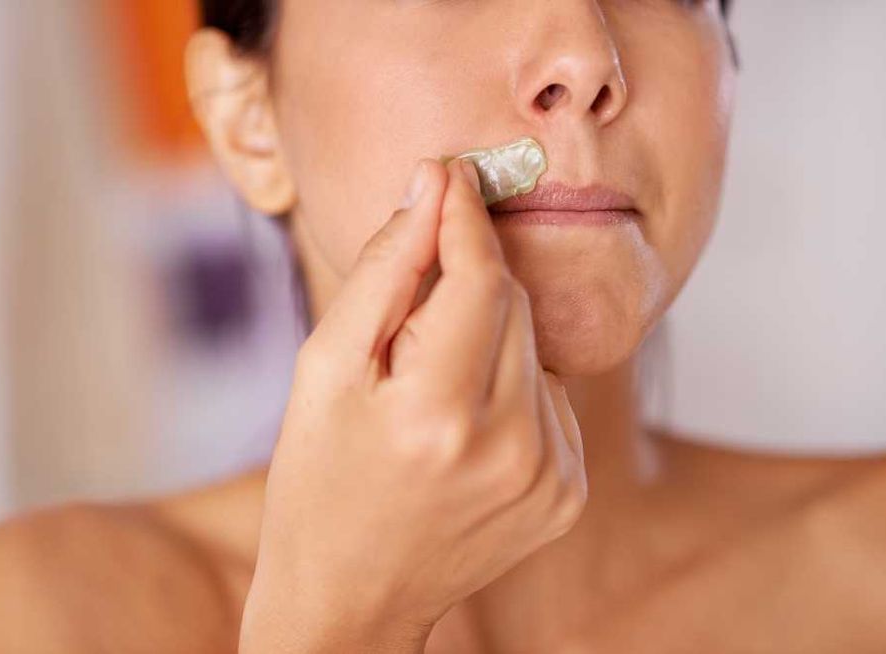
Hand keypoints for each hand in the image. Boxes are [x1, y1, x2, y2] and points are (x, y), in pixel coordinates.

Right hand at [239, 158, 586, 652]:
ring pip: (532, 345)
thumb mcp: (324, 369)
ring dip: (484, 334)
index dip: (465, 216)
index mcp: (438, 414)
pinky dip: (508, 383)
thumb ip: (385, 271)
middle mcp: (511, 447)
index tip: (452, 173)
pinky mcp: (566, 492)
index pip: (480, 276)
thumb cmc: (318, 479)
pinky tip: (461, 421)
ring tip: (426, 386)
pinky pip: (547, 394)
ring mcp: (550, 475)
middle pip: (512, 303)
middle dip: (466, 278)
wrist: (353, 594)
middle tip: (410, 307)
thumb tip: (429, 187)